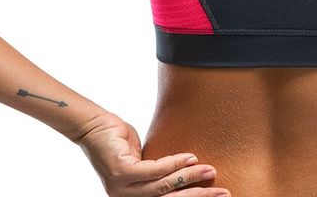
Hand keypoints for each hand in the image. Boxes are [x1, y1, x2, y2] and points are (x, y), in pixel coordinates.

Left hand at [73, 110, 230, 196]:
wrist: (93, 126)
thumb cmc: (119, 142)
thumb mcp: (143, 160)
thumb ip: (159, 170)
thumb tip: (186, 168)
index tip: (216, 195)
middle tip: (224, 193)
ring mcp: (123, 188)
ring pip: (165, 187)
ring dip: (191, 177)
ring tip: (211, 170)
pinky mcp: (122, 173)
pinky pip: (154, 170)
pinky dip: (175, 163)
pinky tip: (191, 156)